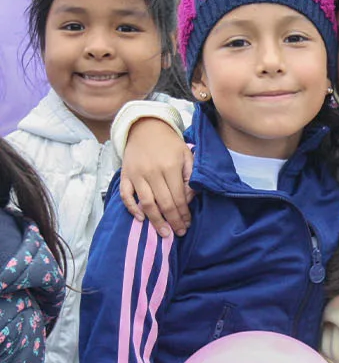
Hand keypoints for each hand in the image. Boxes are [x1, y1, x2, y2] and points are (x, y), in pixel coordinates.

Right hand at [119, 118, 193, 236]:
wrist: (145, 129)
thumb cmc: (170, 144)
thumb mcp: (187, 155)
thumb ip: (191, 176)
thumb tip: (189, 198)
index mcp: (171, 167)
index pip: (178, 197)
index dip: (184, 213)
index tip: (187, 224)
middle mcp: (152, 172)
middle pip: (163, 203)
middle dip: (173, 221)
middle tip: (179, 233)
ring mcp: (136, 175)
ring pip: (146, 203)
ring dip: (155, 220)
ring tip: (163, 233)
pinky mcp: (124, 175)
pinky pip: (126, 196)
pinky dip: (132, 208)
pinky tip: (141, 219)